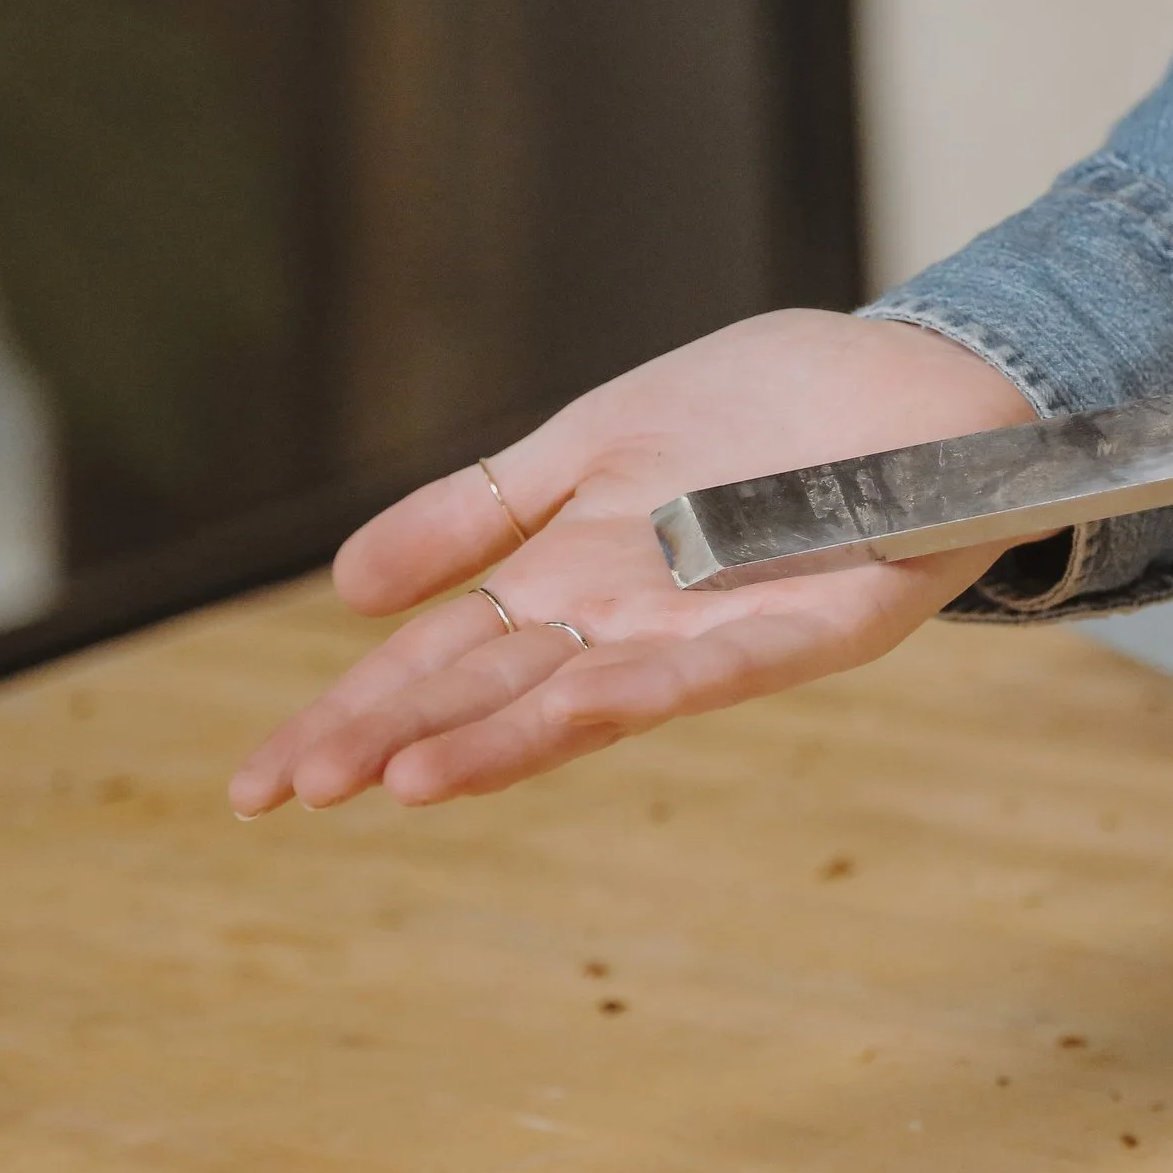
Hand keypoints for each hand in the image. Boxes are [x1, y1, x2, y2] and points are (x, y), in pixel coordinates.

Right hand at [227, 310, 1037, 813]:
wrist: (915, 377)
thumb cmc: (763, 410)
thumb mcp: (592, 442)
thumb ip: (479, 512)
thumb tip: (343, 591)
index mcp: (574, 579)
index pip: (439, 659)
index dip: (351, 713)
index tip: (257, 781)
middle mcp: (634, 626)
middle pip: (494, 690)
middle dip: (391, 739)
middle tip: (282, 795)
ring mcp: (721, 635)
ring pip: (594, 699)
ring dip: (503, 740)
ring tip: (404, 780)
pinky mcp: (818, 627)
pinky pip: (724, 666)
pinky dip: (646, 688)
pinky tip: (574, 707)